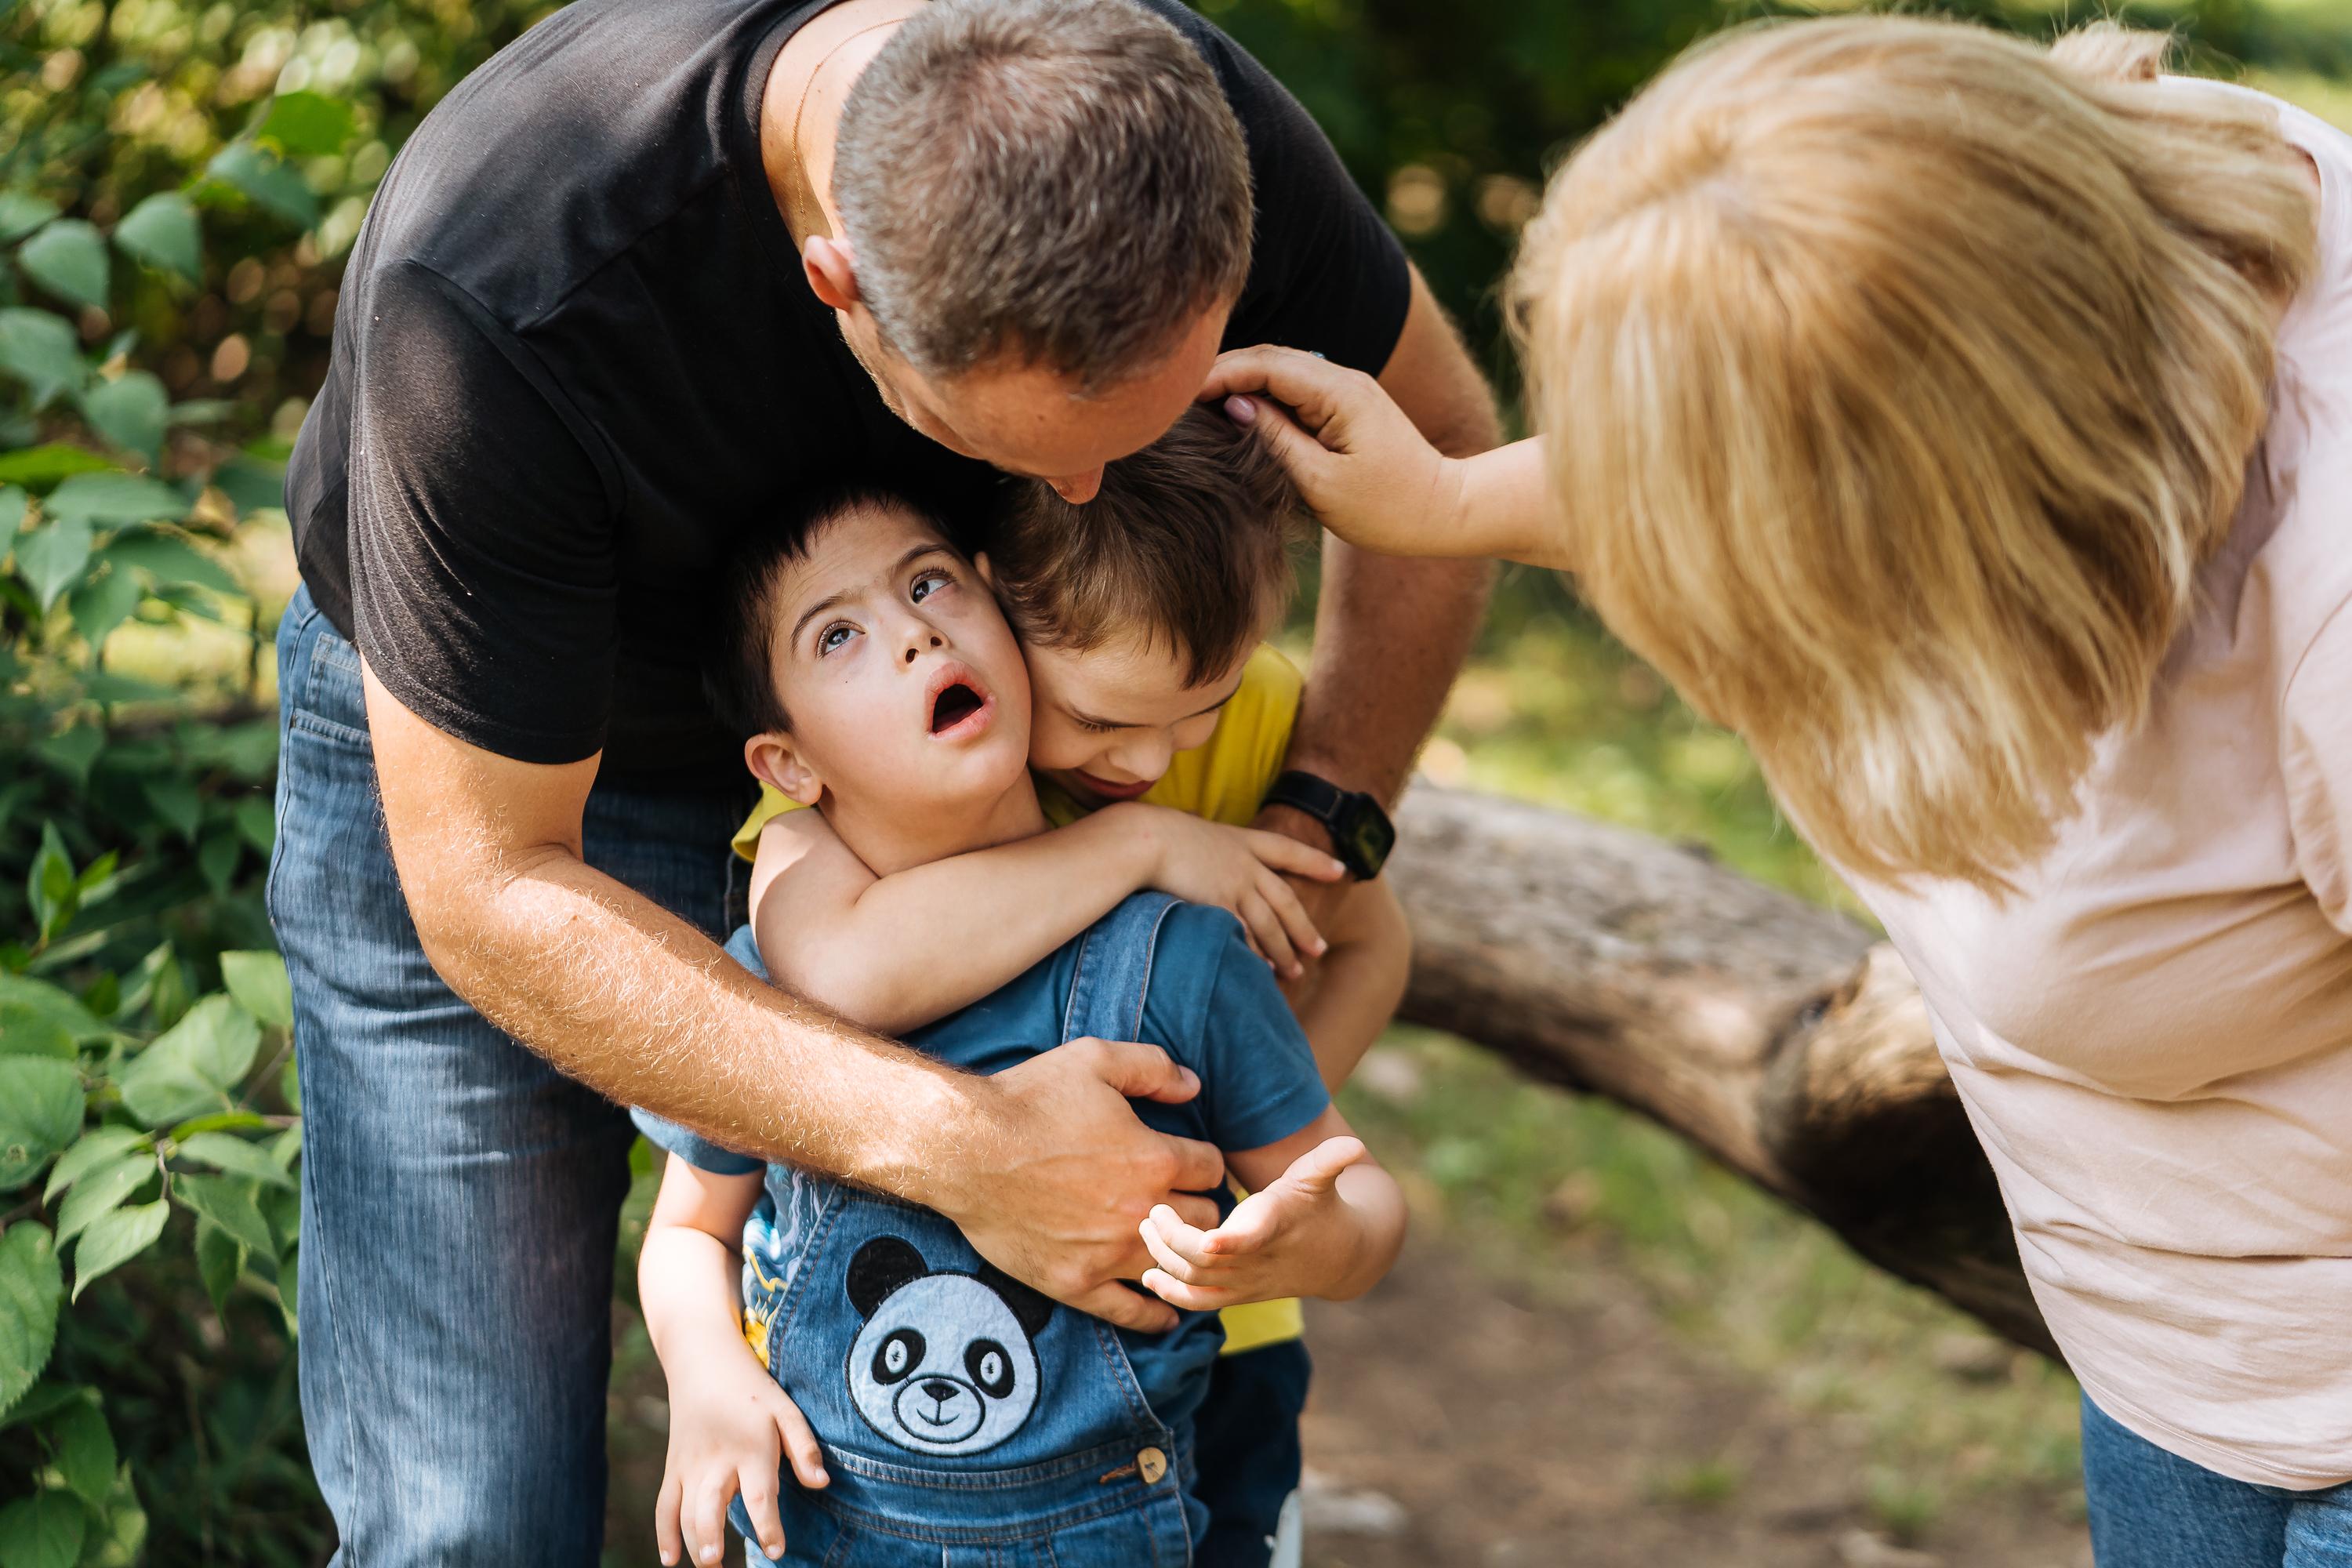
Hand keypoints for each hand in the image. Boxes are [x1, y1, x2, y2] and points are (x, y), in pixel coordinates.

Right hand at [655, 1358, 828, 1566]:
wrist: (704, 1363)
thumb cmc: (753, 1391)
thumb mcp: (786, 1411)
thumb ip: (804, 1448)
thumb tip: (822, 1483)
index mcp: (751, 1448)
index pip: (759, 1494)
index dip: (767, 1525)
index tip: (776, 1551)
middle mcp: (717, 1460)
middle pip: (710, 1506)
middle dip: (711, 1537)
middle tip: (718, 1562)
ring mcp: (690, 1466)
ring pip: (685, 1511)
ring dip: (692, 1542)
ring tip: (708, 1564)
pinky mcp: (673, 1468)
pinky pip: (664, 1506)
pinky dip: (664, 1533)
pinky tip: (670, 1561)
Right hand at [930, 1039, 1227, 1332]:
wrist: (965, 1150)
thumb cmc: (1028, 1099)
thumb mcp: (1093, 1059)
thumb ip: (1152, 1067)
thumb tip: (1195, 1084)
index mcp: (1153, 1157)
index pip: (1211, 1168)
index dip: (1203, 1161)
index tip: (1190, 1161)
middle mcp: (1141, 1210)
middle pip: (1204, 1219)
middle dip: (1199, 1206)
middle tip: (1185, 1202)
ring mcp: (1110, 1252)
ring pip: (1176, 1265)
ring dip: (1181, 1253)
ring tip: (1177, 1249)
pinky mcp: (1077, 1283)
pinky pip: (1130, 1312)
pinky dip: (1154, 1315)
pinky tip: (1166, 1315)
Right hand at [1113, 803, 1342, 977]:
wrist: (1145, 838)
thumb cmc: (1154, 831)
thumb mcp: (1186, 826)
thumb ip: (1198, 834)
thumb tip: (1192, 823)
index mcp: (1241, 841)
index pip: (1288, 850)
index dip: (1316, 861)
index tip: (1340, 871)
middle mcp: (1245, 865)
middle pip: (1286, 900)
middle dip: (1304, 926)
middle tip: (1318, 949)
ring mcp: (1234, 886)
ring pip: (1269, 924)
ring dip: (1284, 950)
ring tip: (1295, 972)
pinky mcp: (1219, 906)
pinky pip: (1244, 936)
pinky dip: (1256, 955)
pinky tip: (1264, 970)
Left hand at [1138, 1136, 1371, 1308]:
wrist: (1336, 1258)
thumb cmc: (1319, 1205)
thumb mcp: (1321, 1178)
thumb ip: (1329, 1160)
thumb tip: (1355, 1145)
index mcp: (1274, 1227)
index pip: (1249, 1240)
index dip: (1228, 1242)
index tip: (1207, 1237)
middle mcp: (1256, 1261)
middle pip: (1205, 1262)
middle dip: (1171, 1239)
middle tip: (1151, 1210)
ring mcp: (1245, 1282)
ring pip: (1195, 1282)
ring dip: (1163, 1259)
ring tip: (1144, 1228)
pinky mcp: (1236, 1294)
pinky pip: (1199, 1302)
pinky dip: (1172, 1293)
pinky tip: (1149, 1276)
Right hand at [1199, 346, 1463, 556]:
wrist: (1442, 512)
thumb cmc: (1384, 507)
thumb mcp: (1320, 481)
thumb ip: (1274, 439)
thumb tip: (1233, 406)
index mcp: (1339, 392)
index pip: (1266, 364)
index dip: (1219, 374)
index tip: (1180, 396)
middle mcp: (1343, 378)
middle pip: (1270, 357)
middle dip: (1223, 371)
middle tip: (1178, 397)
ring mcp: (1346, 388)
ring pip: (1280, 368)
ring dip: (1241, 380)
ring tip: (1199, 404)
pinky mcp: (1346, 404)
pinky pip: (1295, 387)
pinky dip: (1263, 394)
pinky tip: (1238, 413)